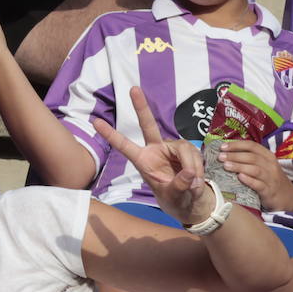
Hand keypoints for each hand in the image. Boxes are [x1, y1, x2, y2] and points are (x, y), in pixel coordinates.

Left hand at [93, 86, 215, 225]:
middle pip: (148, 125)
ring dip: (191, 166)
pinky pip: (194, 153)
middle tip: (132, 89)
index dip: (110, 134)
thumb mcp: (174, 198)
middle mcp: (156, 149)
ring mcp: (172, 147)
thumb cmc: (176, 200)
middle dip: (141, 107)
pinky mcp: (187, 149)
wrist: (192, 202)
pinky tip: (196, 180)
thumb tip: (188, 173)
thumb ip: (179, 186)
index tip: (95, 121)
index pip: (124, 145)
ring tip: (192, 184)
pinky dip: (197, 167)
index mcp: (143, 161)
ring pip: (184, 148)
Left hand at [217, 139, 292, 211]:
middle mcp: (270, 165)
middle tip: (220, 157)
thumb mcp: (264, 166)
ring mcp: (271, 178)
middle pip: (252, 157)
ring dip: (239, 166)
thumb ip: (250, 159)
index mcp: (268, 156)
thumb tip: (227, 153)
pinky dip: (249, 180)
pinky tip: (239, 177)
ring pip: (255, 169)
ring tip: (225, 166)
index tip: (222, 147)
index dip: (237, 145)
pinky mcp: (269, 191)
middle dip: (234, 155)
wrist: (288, 197)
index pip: (252, 146)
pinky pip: (259, 184)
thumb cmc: (271, 180)